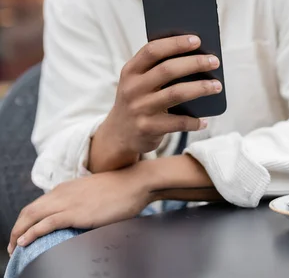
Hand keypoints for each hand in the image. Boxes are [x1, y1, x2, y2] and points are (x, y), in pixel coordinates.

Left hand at [8, 164, 150, 255]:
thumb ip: (82, 200)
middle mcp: (63, 192)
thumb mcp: (95, 193)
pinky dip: (31, 233)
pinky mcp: (75, 212)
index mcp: (67, 187)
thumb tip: (80, 213)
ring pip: (33, 215)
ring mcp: (68, 201)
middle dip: (17, 227)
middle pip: (30, 209)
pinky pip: (46, 223)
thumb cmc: (121, 189)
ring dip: (19, 232)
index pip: (38, 204)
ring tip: (14, 247)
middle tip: (13, 244)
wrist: (135, 182)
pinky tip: (25, 242)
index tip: (24, 233)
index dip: (27, 220)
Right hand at [89, 35, 221, 171]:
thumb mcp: (138, 81)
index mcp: (130, 70)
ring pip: (176, 93)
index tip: (197, 40)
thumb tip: (196, 55)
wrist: (118, 134)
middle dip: (194, 63)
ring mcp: (139, 109)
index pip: (152, 50)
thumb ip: (157, 67)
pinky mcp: (147, 128)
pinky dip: (193, 121)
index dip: (175, 43)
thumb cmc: (138, 99)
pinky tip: (204, 120)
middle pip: (167, 70)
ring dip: (200, 88)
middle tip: (214, 61)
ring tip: (217, 86)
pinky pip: (177, 122)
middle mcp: (133, 88)